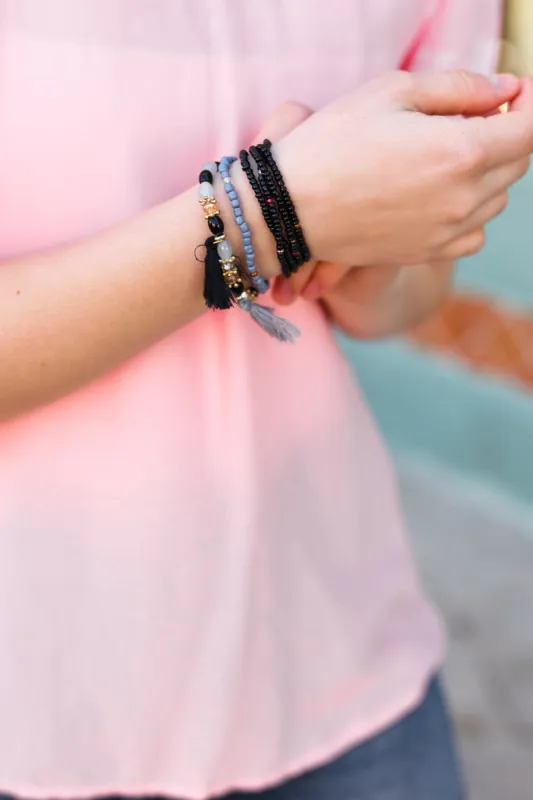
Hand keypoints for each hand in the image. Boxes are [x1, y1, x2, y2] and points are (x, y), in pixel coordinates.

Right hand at [273, 70, 530, 268]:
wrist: (290, 210)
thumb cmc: (332, 144)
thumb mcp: (392, 92)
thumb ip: (459, 86)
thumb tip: (505, 90)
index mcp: (460, 151)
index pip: (530, 128)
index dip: (531, 103)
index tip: (520, 90)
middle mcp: (463, 198)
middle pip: (518, 164)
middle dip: (510, 133)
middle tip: (480, 113)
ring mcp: (446, 231)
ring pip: (497, 199)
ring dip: (489, 172)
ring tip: (450, 154)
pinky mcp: (427, 252)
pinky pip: (474, 234)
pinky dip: (472, 212)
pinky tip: (443, 196)